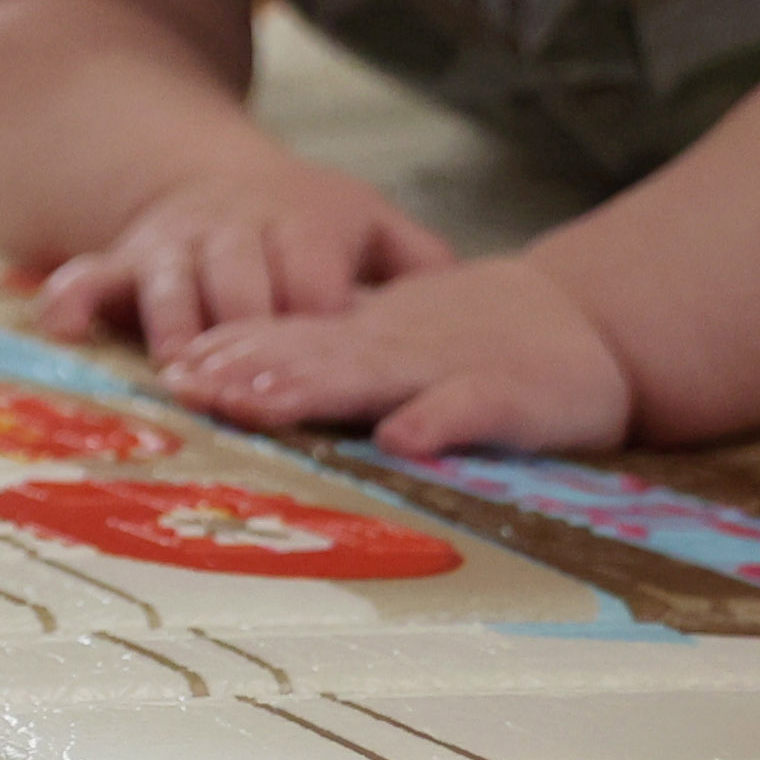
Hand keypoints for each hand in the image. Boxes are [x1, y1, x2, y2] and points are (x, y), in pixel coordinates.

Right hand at [31, 157, 449, 352]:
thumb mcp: (371, 226)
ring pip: (173, 284)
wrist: (212, 176)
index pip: (314, 277)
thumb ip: (419, 261)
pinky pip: (93, 275)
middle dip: (246, 335)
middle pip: (242, 284)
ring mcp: (177, 242)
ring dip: (175, 329)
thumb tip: (470, 300)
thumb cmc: (308, 223)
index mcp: (305, 223)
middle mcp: (237, 229)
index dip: (319, 321)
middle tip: (252, 395)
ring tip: (182, 381)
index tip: (333, 368)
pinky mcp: (126, 257)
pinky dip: (76, 299)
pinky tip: (64, 329)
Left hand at [150, 250, 632, 457]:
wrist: (587, 319)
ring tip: (255, 403)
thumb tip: (229, 374)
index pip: (287, 341)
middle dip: (249, 371)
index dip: (229, 354)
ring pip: (374, 377)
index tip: (173, 373)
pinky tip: (402, 439)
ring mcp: (450, 369)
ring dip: (313, 389)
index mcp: (365, 340)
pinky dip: (437, 420)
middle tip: (191, 387)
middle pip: (313, 357)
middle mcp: (394, 350)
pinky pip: (470, 408)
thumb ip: (322, 357)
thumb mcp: (390, 342)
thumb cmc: (472, 340)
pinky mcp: (510, 396)